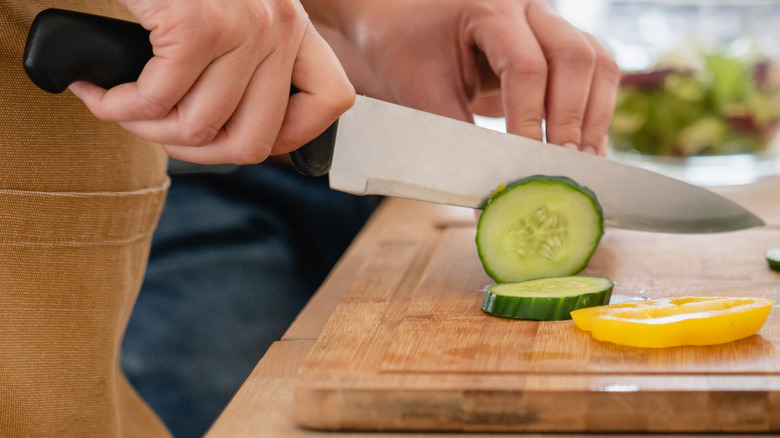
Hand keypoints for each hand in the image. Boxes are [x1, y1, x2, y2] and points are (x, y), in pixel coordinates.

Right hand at [69, 0, 354, 163]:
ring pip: (198, 129)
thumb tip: (235, 135)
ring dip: (146, 128)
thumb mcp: (228, 14)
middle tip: (160, 130)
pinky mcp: (195, 25)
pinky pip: (156, 101)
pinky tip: (100, 91)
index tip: (242, 133)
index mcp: (291, 23)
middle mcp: (277, 25)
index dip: (289, 136)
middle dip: (196, 152)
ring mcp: (241, 27)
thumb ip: (248, 63)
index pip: (332, 99)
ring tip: (122, 105)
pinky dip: (117, 106)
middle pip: (254, 141)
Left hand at [304, 0, 618, 155]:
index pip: (525, 67)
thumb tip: (488, 194)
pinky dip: (593, 108)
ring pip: (596, 60)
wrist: (397, 23)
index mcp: (487, 8)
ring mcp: (546, 21)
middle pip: (575, 56)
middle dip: (572, 119)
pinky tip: (586, 146)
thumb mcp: (419, 91)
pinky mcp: (555, 42)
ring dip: (594, 115)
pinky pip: (593, 70)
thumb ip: (456, 137)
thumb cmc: (402, 50)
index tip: (525, 165)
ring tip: (586, 164)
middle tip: (566, 168)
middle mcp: (526, 7)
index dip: (529, 121)